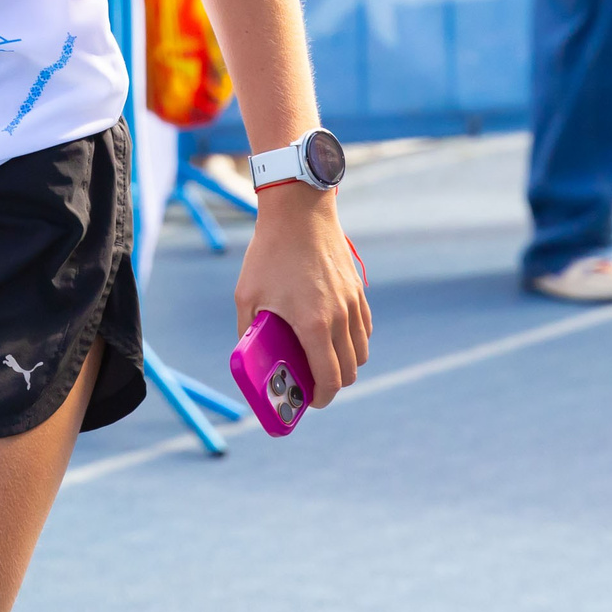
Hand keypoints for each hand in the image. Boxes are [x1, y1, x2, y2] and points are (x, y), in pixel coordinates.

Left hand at [235, 186, 370, 406]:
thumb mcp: (248, 295)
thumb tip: (252, 356)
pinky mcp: (358, 291)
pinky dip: (353, 340)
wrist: (298, 211)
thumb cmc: (269, 253)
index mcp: (313, 325)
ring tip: (321, 357)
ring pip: (362, 351)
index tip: (309, 400)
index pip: (330, 379)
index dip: (321, 398)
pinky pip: (364, 328)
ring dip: (345, 362)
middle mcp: (340, 318)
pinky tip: (333, 334)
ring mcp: (353, 303)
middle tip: (311, 381)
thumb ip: (249, 331)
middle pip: (351, 371)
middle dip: (333, 384)